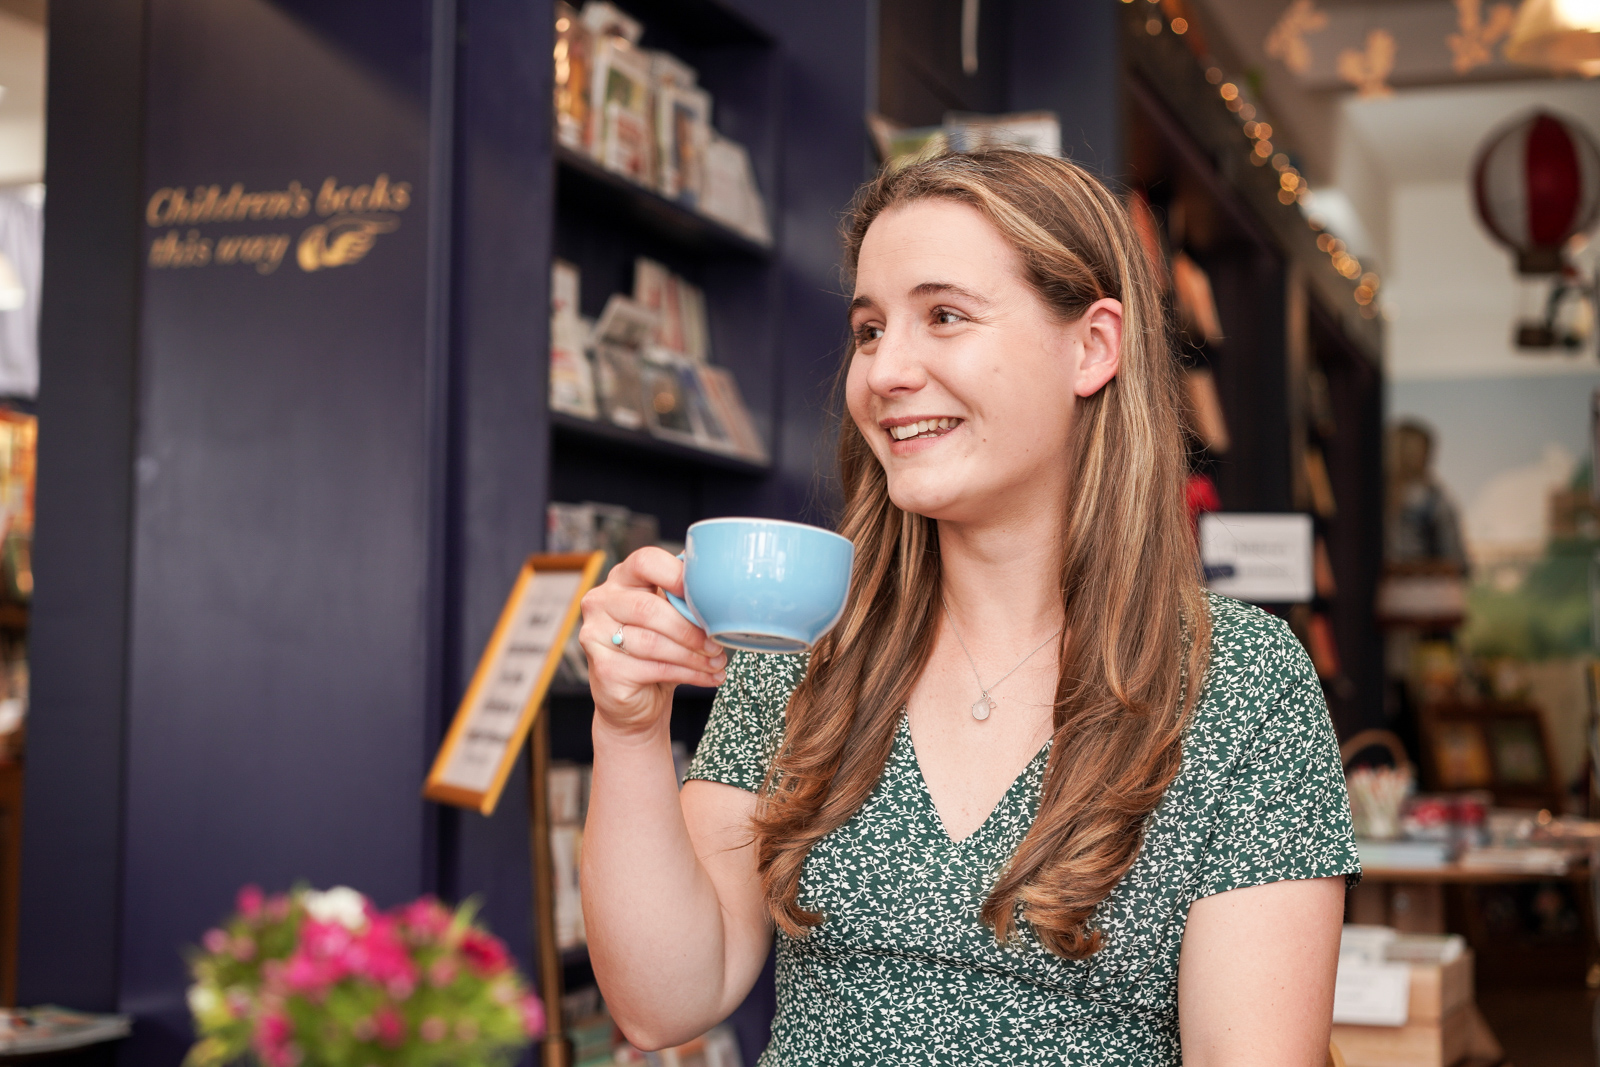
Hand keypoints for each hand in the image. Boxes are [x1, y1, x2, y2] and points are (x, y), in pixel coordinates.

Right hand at [579, 547, 726, 737]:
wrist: (635, 699)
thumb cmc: (657, 651)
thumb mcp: (671, 617)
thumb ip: (684, 597)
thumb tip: (721, 580)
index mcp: (621, 578)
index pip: (645, 561)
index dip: (678, 576)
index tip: (706, 597)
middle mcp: (601, 601)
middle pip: (649, 608)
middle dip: (690, 628)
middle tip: (717, 644)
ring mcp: (596, 635)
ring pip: (652, 642)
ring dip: (693, 655)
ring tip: (717, 663)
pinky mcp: (604, 669)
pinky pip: (654, 668)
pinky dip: (688, 674)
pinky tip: (707, 677)